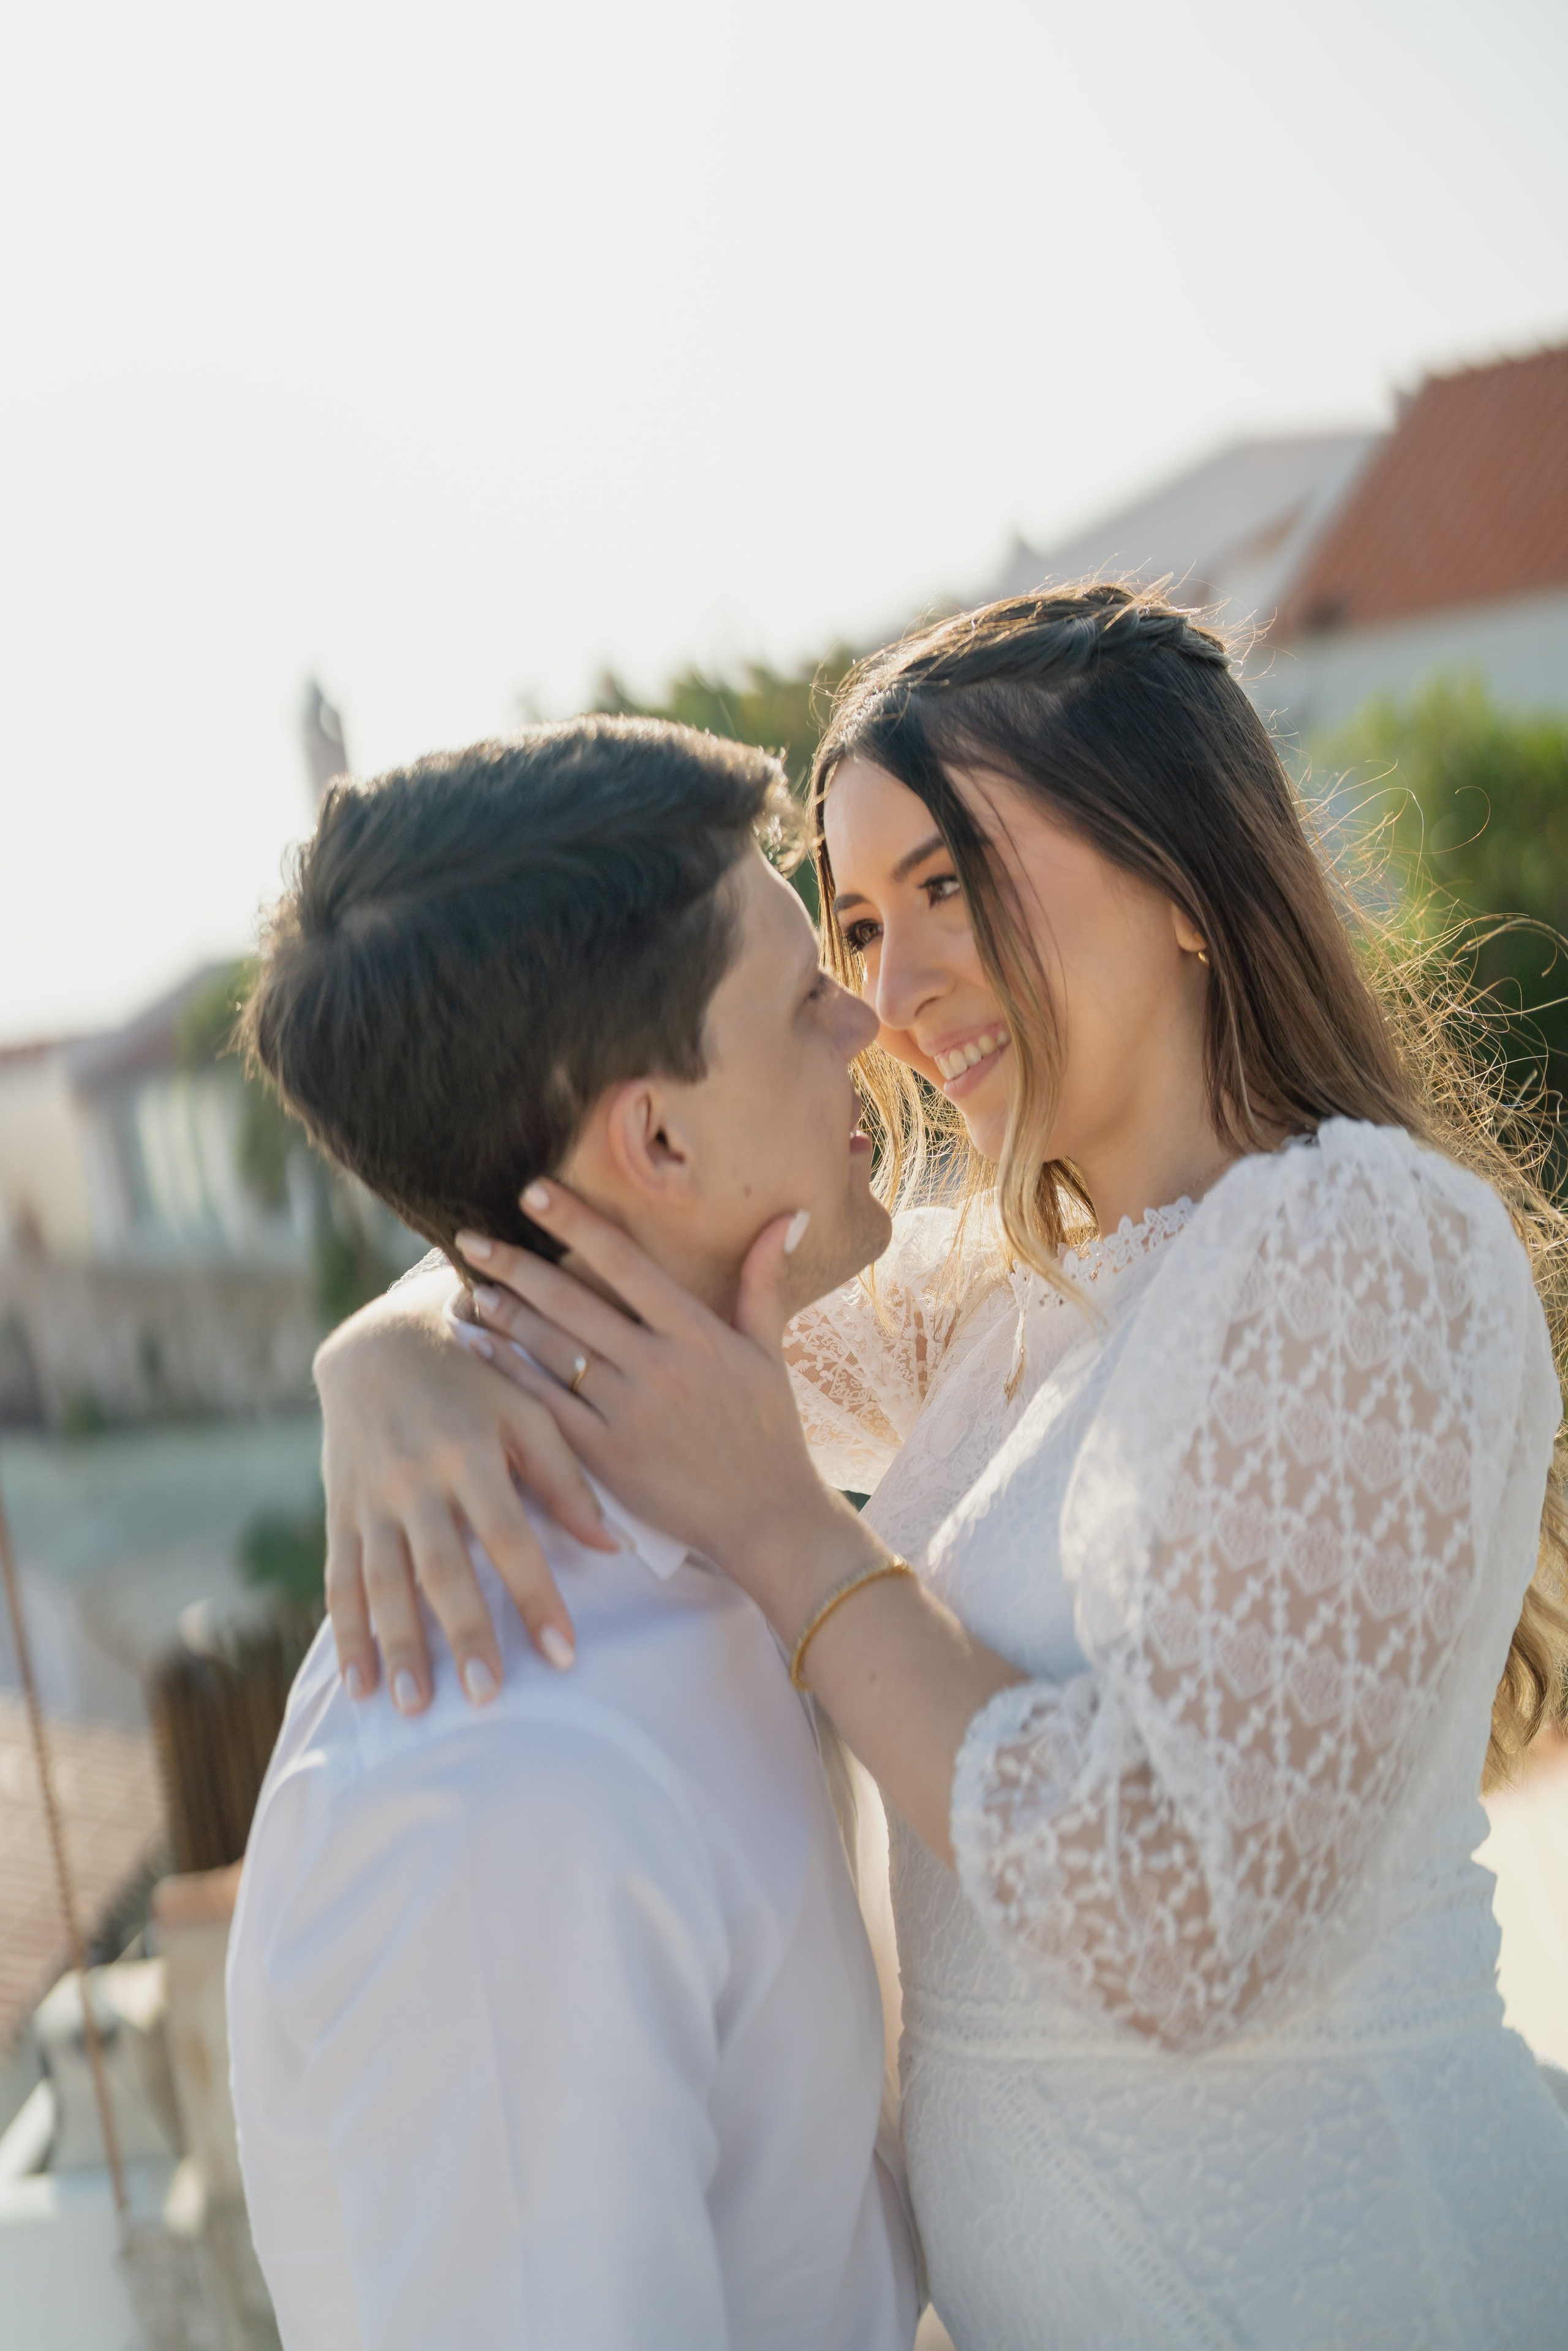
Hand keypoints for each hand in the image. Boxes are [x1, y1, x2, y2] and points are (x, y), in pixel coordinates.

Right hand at [315, 1270, 620, 1711]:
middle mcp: (416, 1478)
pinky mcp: (340, 1509)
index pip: (510, 1539)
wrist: (379, 1341)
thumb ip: (567, 1478)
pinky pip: (340, 1579)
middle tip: (485, 1697)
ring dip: (398, 1647)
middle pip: (441, 1570)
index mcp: (471, 1452)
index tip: (563, 1654)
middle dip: (463, 1635)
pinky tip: (359, 1683)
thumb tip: (613, 1548)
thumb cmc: (475, 1378)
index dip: (536, 1598)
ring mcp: (372, 1497)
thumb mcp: (528, 1409)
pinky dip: (348, 1633)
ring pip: (383, 1583)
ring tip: (413, 1706)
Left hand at [456, 1185, 862, 1629]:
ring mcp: (630, 1411)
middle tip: (470, 1239)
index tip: (532, 1193)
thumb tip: (788, 1216)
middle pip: (573, 1302)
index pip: (626, 1262)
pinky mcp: (607, 1456)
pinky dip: (509, 1374)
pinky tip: (480, 1349)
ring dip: (505, 1316)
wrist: (767, 1518)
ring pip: (553, 1351)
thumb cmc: (769, 1431)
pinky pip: (547, 1406)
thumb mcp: (770, 1352)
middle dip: (516, 1266)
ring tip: (471, 1289)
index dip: (576, 1223)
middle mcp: (659, 1365)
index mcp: (698, 1332)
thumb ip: (764, 1281)